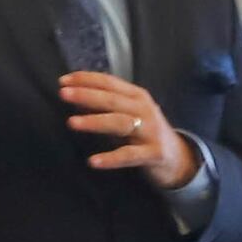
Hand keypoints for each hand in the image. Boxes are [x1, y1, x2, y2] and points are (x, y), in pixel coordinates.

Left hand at [64, 70, 195, 189]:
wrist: (177, 158)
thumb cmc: (146, 133)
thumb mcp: (129, 114)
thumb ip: (107, 105)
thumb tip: (75, 96)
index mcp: (138, 96)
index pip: (110, 82)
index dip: (87, 80)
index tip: (63, 80)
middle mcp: (145, 110)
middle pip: (113, 100)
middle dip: (87, 95)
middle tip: (63, 94)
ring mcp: (150, 132)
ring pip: (120, 123)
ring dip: (95, 122)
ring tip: (72, 123)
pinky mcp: (153, 154)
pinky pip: (129, 156)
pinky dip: (111, 159)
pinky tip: (93, 161)